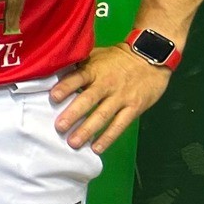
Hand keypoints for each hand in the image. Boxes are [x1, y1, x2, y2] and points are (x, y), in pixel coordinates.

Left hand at [49, 43, 172, 153]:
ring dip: (87, 130)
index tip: (53, 97)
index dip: (66, 86)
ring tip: (73, 143)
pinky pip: (120, 124)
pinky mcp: (134, 108)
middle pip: (89, 99)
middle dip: (73, 114)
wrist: (151, 56)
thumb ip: (78, 65)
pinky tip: (97, 148)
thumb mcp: (96, 55)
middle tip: (59, 127)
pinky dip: (108, 137)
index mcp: (94, 70)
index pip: (78, 77)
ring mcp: (121, 97)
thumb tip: (53, 72)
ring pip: (103, 115)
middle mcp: (107, 84)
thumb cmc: (117, 58)